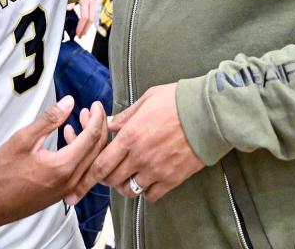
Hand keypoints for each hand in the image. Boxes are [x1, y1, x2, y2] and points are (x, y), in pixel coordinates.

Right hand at [0, 96, 107, 234]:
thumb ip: (49, 120)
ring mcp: (66, 190)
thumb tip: (69, 102)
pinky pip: (81, 172)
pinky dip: (81, 154)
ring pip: (91, 162)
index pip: (91, 138)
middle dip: (97, 127)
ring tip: (79, 122)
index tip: (96, 104)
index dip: (97, 118)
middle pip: (97, 151)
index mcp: (63, 167)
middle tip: (90, 111)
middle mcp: (70, 182)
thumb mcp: (23, 139)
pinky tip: (67, 140)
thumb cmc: (1, 174)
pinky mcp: (61, 194)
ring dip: (90, 141)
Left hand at [68, 0, 100, 38]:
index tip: (77, 33)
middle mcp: (92, 2)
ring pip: (93, 17)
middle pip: (91, 20)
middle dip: (85, 29)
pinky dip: (90, 19)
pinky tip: (86, 23)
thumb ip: (71, 0)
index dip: (81, 26)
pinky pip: (94, 12)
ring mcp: (95, 1)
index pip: (84, 17)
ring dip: (88, 26)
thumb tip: (68, 9)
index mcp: (86, 0)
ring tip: (83, 32)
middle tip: (80, 36)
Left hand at [83, 83, 203, 201]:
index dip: (90, 173)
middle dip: (106, 178)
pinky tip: (147, 180)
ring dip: (125, 185)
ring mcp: (156, 170)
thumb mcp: (147, 99)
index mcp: (130, 136)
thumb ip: (125, 115)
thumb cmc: (177, 101)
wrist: (209, 114)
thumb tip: (109, 124)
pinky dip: (145, 191)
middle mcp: (140, 157)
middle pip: (112, 180)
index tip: (85, 177)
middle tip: (109, 172)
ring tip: (128, 176)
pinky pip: (151, 195)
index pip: (101, 163)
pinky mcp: (173, 179)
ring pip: (130, 190)